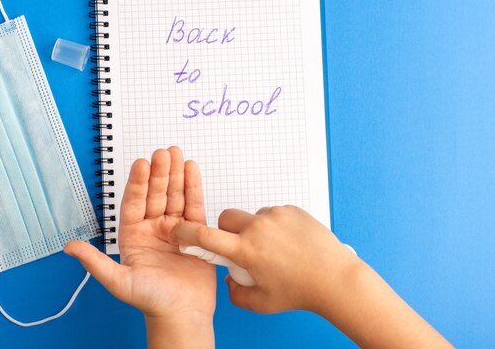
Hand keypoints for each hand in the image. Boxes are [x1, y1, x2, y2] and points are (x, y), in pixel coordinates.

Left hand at [65, 147, 215, 347]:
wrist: (182, 315)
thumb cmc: (150, 301)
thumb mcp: (118, 281)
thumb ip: (95, 261)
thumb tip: (68, 247)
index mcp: (133, 236)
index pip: (134, 203)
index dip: (138, 183)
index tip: (141, 164)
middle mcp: (153, 229)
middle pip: (156, 195)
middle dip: (159, 173)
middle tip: (162, 152)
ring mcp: (175, 229)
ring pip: (174, 196)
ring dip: (176, 175)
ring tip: (176, 154)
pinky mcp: (195, 233)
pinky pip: (193, 206)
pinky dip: (193, 188)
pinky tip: (191, 170)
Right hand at [171, 206, 453, 348]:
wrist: (335, 278)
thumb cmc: (300, 292)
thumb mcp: (261, 303)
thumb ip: (235, 293)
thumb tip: (229, 278)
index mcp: (246, 251)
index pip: (205, 236)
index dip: (186, 231)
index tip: (178, 229)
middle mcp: (258, 228)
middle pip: (226, 217)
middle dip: (227, 228)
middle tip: (240, 244)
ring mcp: (275, 216)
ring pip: (252, 216)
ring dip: (255, 228)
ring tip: (275, 248)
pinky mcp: (291, 210)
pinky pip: (273, 214)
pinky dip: (275, 225)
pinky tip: (289, 242)